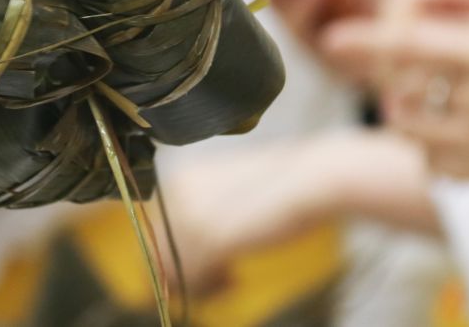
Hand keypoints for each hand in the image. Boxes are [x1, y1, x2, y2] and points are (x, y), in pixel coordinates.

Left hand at [163, 132, 438, 296]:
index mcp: (178, 179)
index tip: (205, 263)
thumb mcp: (227, 196)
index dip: (178, 255)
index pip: (157, 231)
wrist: (310, 179)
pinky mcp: (209, 236)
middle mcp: (176, 193)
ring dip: (201, 284)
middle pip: (161, 252)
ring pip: (175, 270)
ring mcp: (189, 214)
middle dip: (188, 272)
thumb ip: (200, 217)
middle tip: (221, 277)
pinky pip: (193, 278)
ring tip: (229, 279)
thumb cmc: (279, 187)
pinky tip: (234, 278)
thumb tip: (181, 254)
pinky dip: (212, 288)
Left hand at [323, 13, 468, 183]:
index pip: (419, 44)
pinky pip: (425, 157)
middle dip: (396, 76)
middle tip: (417, 72)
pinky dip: (429, 142)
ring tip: (437, 98)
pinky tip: (460, 130)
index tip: (332, 39)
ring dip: (406, 109)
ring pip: (405, 123)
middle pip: (402, 86)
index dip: (372, 40)